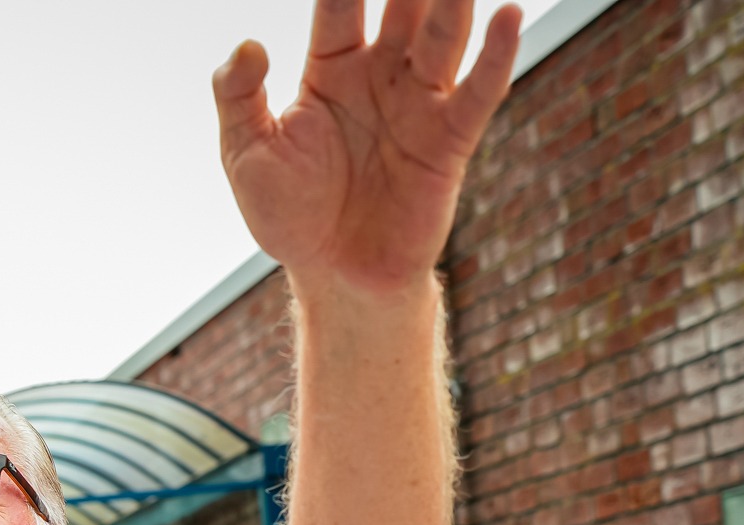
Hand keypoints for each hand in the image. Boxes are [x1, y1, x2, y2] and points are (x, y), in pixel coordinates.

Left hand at [215, 0, 520, 294]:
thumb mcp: (246, 156)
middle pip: (402, 6)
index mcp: (331, 68)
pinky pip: (478, 90)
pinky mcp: (451, 140)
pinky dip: (496, 53)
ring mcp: (419, 103)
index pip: (339, 4)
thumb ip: (237, 98)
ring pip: (442, 35)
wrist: (335, 277)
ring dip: (450, 1)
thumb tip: (248, 45)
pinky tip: (505, 15)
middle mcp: (381, 74)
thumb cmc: (289, 215)